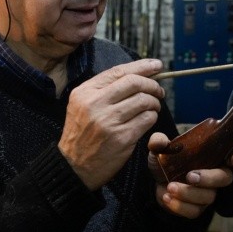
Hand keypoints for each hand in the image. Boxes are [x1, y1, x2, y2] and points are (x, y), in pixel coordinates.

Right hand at [59, 59, 164, 189]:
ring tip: (153, 107)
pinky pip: (147, 119)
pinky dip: (152, 117)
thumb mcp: (82, 105)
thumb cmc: (82, 134)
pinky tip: (148, 119)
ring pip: (144, 100)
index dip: (142, 66)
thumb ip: (104, 89)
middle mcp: (95, 104)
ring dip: (154, 102)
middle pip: (134, 83)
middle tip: (159, 90)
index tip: (156, 65)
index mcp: (85, 92)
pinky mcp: (122, 137)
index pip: (118, 71)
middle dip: (152, 84)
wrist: (73, 166)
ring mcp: (109, 121)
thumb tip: (138, 74)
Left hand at [148, 133, 232, 218]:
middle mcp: (214, 174)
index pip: (232, 155)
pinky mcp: (197, 208)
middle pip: (225, 178)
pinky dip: (180, 206)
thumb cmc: (165, 161)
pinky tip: (167, 197)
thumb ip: (158, 142)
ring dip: (189, 193)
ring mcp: (207, 193)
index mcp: (211, 156)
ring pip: (208, 197)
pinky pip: (194, 211)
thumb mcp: (159, 149)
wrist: (155, 182)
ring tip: (170, 187)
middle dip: (209, 178)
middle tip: (190, 176)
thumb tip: (160, 142)